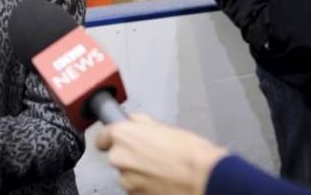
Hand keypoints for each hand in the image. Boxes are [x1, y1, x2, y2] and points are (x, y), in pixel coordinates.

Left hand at [95, 113, 227, 194]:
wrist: (207, 180)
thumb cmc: (191, 154)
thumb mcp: (165, 127)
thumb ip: (141, 123)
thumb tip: (133, 121)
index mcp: (123, 136)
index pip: (102, 138)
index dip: (112, 138)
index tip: (119, 140)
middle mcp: (120, 158)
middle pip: (117, 157)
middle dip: (131, 156)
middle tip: (152, 155)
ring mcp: (127, 181)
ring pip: (128, 175)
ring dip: (140, 174)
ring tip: (162, 170)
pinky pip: (137, 190)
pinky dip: (147, 186)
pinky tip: (163, 181)